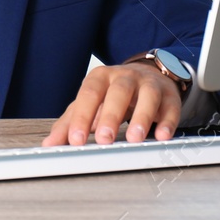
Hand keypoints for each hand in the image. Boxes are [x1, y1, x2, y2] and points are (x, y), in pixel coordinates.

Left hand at [42, 63, 182, 145]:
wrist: (147, 76)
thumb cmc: (113, 93)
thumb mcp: (90, 103)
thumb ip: (70, 122)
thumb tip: (50, 143)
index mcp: (100, 78)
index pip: (89, 94)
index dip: (82, 116)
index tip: (76, 140)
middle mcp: (125, 77)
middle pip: (118, 92)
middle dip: (110, 115)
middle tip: (104, 139)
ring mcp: (148, 85)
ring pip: (147, 96)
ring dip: (141, 117)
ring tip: (134, 139)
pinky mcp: (169, 96)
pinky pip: (170, 107)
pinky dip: (167, 122)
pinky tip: (162, 136)